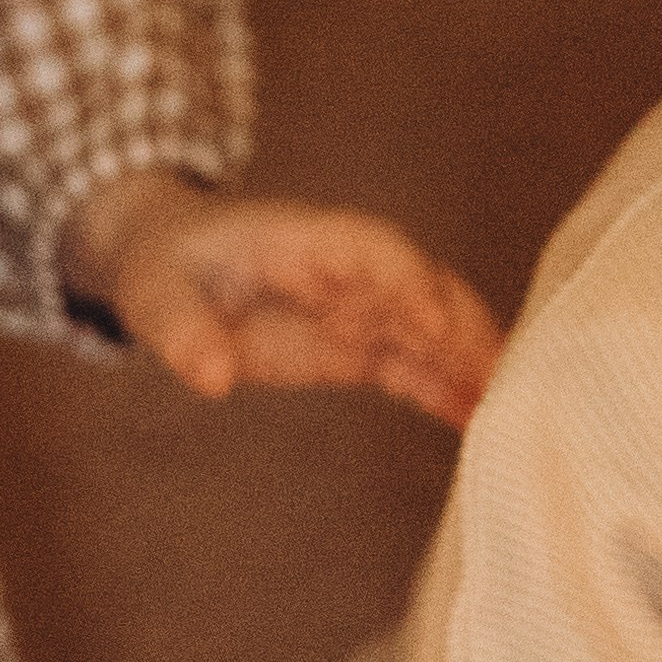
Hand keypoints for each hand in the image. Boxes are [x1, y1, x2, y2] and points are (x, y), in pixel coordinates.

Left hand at [64, 175, 503, 428]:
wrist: (169, 266)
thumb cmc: (165, 267)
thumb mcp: (155, 293)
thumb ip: (183, 330)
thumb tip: (212, 376)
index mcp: (310, 241)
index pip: (379, 252)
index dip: (410, 283)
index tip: (433, 324)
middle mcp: (352, 273)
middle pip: (428, 290)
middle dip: (465, 330)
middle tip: (500, 374)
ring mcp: (362, 311)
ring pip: (434, 332)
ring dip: (470, 365)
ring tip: (506, 406)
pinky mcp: (359, 349)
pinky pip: (415, 368)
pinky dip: (447, 391)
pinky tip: (478, 420)